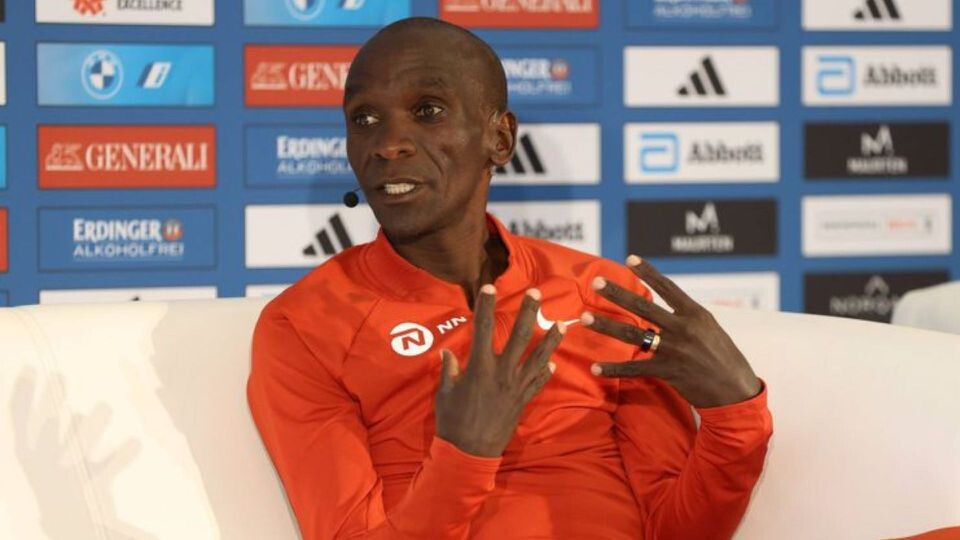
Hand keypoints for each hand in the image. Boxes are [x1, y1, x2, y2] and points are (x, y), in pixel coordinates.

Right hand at [435, 285, 565, 456]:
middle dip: (528, 312)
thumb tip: (448, 353)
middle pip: (519, 335)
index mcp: (479, 366)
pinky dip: (546, 371)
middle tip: (536, 293)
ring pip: (538, 357)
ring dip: (550, 340)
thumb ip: (449, 370)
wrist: (470, 451)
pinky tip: (553, 362)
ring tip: (561, 325)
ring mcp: (516, 386)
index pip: (481, 328)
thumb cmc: (453, 420)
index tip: (488, 287)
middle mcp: (502, 372)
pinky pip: (538, 381)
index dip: (485, 306)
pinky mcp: (523, 400)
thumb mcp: (445, 392)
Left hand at [582, 255, 761, 407]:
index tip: (629, 258)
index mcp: (695, 314)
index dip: (648, 272)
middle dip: (617, 294)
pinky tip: (595, 368)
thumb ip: (686, 317)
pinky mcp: (668, 371)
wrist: (736, 391)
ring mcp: (674, 349)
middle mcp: (683, 328)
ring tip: (584, 317)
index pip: (667, 287)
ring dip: (606, 325)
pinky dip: (614, 369)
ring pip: (633, 334)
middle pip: (643, 307)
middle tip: (596, 283)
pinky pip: (635, 369)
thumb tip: (664, 306)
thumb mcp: (709, 329)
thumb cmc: (723, 357)